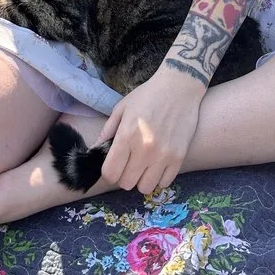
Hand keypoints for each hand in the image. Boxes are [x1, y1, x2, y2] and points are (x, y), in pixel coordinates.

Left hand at [97, 65, 205, 194]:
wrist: (179, 86)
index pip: (110, 173)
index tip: (114, 164)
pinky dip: (159, 177)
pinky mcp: (179, 157)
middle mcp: (144, 149)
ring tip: (144, 165)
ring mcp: (163, 155)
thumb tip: (95, 149)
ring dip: (142, 179)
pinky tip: (158, 164)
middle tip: (129, 163)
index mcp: (126, 135)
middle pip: (126, 183)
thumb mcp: (122, 107)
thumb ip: (107, 130)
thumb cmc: (148, 95)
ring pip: (145, 188)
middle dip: (124, 175)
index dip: (109, 171)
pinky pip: (164, 183)